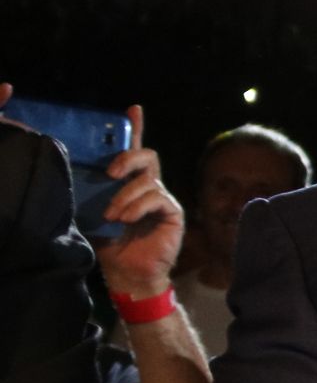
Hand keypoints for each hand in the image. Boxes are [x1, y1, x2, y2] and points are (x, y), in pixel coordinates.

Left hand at [95, 105, 184, 297]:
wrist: (130, 273)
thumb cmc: (110, 244)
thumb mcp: (93, 212)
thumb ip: (92, 192)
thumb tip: (77, 173)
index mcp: (129, 183)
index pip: (134, 151)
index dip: (135, 128)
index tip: (132, 109)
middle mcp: (149, 187)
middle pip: (147, 156)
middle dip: (129, 157)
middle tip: (110, 172)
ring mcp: (162, 199)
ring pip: (147, 180)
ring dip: (125, 196)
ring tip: (112, 215)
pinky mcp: (173, 212)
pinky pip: (157, 198)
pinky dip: (138, 207)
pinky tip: (126, 219)